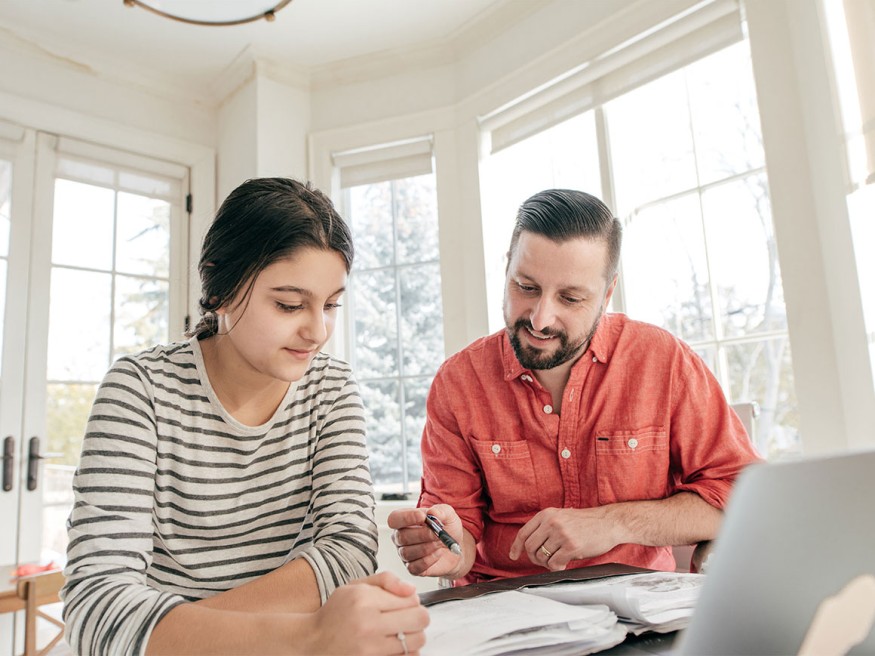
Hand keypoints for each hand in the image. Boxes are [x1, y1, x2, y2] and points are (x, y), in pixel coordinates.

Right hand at [310, 572, 428, 654]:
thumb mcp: (355, 586)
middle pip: (420, 619)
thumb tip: (412, 590)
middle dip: (418, 617)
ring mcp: (370, 649)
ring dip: (413, 636)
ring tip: (400, 632)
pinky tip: (394, 646)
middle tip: (407, 618)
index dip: (413, 601)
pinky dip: (405, 652)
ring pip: (416, 641)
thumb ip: (386, 580)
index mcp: (364, 600)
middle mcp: (368, 624)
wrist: (313, 643)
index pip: (412, 599)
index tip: (404, 603)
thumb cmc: (336, 613)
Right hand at [387, 505, 463, 577]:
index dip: (407, 518)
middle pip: (401, 537)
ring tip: (439, 543)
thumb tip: (432, 512)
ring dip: (427, 548)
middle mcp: (400, 537)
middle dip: (422, 535)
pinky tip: (437, 554)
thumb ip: (441, 511)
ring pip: (407, 553)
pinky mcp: (412, 568)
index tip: (423, 517)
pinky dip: (429, 560)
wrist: (458, 547)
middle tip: (437, 534)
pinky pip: (415, 567)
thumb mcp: (448, 514)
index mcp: (404, 520)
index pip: (394, 518)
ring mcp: (405, 554)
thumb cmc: (448, 528)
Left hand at [509, 507, 619, 570]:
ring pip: (542, 557)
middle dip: (534, 558)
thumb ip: (546, 527)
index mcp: (547, 514)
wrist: (609, 522)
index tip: (513, 556)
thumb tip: (529, 545)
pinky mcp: (572, 546)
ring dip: (547, 563)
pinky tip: (564, 564)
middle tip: (544, 561)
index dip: (516, 547)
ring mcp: (561, 534)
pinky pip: (554, 564)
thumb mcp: (562, 516)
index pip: (524, 533)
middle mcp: (551, 522)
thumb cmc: (586, 522)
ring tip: (558, 560)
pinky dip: (557, 568)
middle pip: (530, 547)